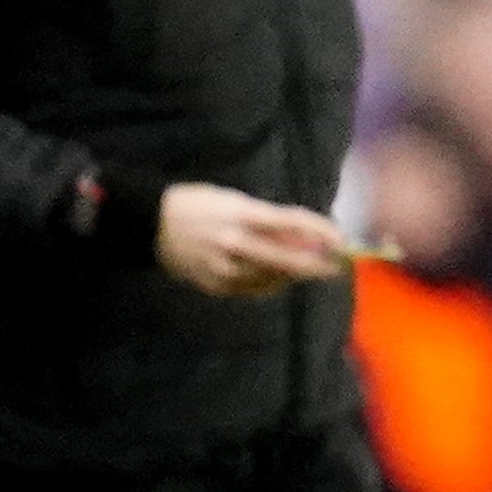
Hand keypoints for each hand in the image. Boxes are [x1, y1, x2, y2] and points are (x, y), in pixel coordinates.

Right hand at [158, 183, 345, 296]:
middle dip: (317, 265)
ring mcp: (224, 267)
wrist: (150, 225)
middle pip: (287, 259)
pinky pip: (254, 290)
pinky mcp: (215, 285)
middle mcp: (234, 242)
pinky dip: (271, 284)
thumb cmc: (198, 204)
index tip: (341, 239)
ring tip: (307, 268)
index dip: (320, 231)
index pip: (291, 223)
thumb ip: (269, 221)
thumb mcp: (234, 201)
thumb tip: (306, 238)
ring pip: (273, 278)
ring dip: (295, 275)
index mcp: (240, 214)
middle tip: (337, 267)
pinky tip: (279, 278)